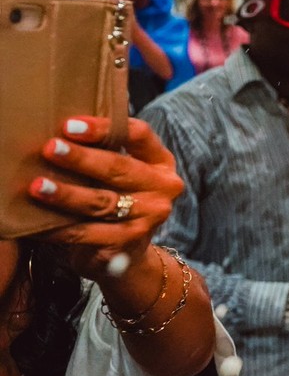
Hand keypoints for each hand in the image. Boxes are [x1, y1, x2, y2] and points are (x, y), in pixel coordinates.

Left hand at [28, 117, 182, 282]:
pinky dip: (60, 228)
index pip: (139, 135)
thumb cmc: (117, 198)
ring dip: (67, 194)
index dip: (104, 128)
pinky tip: (38, 222)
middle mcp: (162, 188)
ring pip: (103, 202)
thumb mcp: (121, 171)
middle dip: (81, 158)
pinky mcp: (129, 242)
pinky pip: (88, 233)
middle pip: (119, 169)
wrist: (128, 250)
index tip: (70, 125)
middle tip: (50, 148)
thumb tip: (66, 125)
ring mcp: (150, 217)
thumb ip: (106, 149)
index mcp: (160, 162)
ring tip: (39, 186)